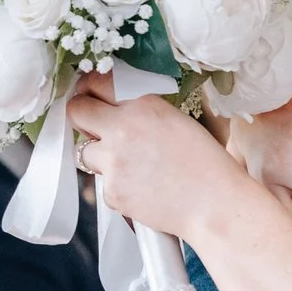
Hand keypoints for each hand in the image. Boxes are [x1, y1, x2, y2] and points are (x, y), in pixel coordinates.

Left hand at [66, 76, 260, 243]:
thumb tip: (117, 112)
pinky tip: (143, 189)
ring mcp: (113, 161)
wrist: (214, 205)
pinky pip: (103, 184)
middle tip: (94, 128)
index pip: (96, 85)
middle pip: (77, 112)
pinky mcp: (112, 191)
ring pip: (85, 152)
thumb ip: (142, 112)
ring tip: (129, 166)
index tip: (90, 97)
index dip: (90, 92)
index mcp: (143, 105)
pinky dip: (118, 187)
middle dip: (82, 118)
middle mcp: (122, 128)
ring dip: (100, 156)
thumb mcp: (177, 122)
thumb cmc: (206, 165)